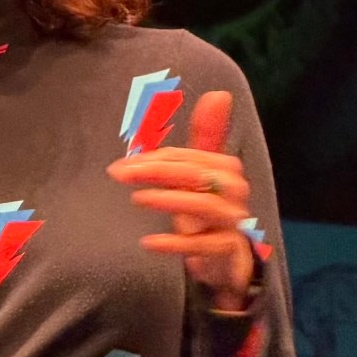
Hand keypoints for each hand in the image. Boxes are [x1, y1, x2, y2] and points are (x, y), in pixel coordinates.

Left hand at [107, 90, 254, 309]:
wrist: (227, 263)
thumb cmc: (207, 215)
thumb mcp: (202, 176)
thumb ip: (205, 137)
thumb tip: (219, 94)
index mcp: (227, 170)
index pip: (189, 156)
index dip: (156, 158)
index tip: (123, 165)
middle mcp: (235, 193)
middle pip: (197, 175)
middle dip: (157, 171)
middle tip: (121, 173)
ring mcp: (234, 223)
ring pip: (205, 206)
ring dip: (168, 200)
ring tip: (136, 199)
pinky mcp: (229, 252)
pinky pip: (205, 245)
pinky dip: (176, 243)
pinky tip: (148, 243)